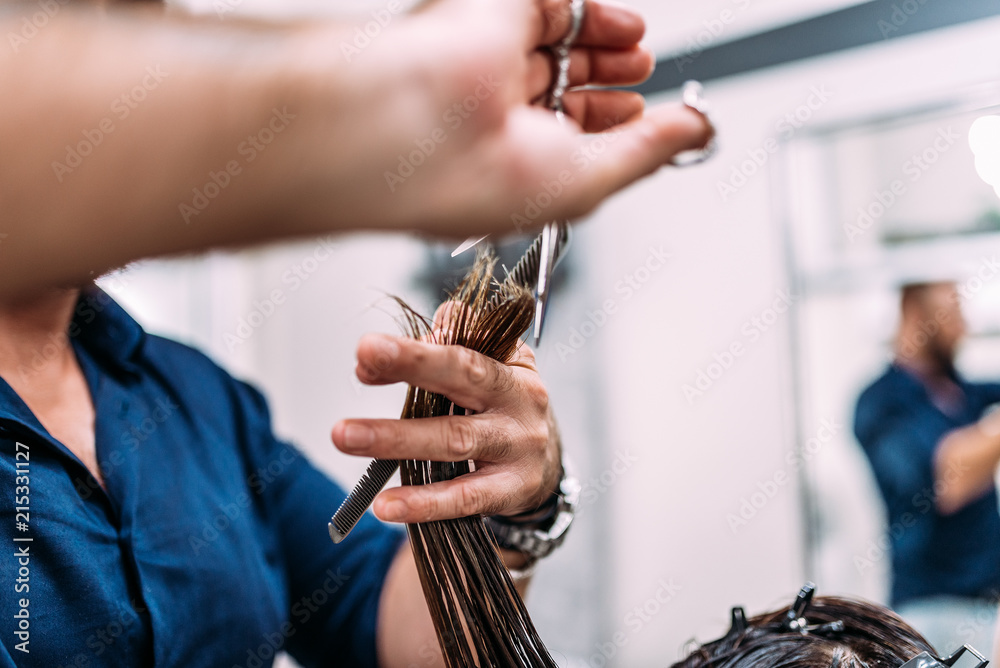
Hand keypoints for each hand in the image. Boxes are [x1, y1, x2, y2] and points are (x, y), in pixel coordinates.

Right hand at [294, 0, 712, 235]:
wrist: (411, 129)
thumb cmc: (471, 179)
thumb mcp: (588, 180)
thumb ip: (650, 151)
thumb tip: (698, 133)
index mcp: (511, 164)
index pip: (569, 139)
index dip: (613, 128)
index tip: (646, 121)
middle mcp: (497, 114)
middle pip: (568, 85)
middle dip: (612, 78)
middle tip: (644, 71)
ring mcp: (492, 62)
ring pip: (562, 41)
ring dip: (608, 42)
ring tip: (639, 48)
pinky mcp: (491, 16)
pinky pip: (552, 4)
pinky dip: (592, 12)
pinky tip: (621, 23)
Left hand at [331, 326, 560, 522]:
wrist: (547, 466)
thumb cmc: (505, 409)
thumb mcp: (495, 367)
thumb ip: (450, 345)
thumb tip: (401, 347)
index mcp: (510, 369)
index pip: (460, 352)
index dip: (415, 351)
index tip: (367, 350)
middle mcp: (518, 404)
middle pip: (463, 381)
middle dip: (411, 370)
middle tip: (361, 368)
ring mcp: (517, 450)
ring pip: (453, 441)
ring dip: (397, 438)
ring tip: (347, 436)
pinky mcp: (511, 492)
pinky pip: (464, 499)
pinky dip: (424, 503)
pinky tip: (386, 504)